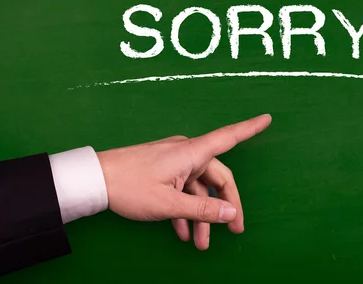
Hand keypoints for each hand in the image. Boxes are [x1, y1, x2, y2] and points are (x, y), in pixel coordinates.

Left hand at [96, 114, 271, 249]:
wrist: (94, 180)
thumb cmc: (129, 186)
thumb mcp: (169, 203)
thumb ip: (203, 209)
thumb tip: (231, 213)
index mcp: (191, 153)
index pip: (228, 137)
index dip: (250, 128)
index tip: (267, 119)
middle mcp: (186, 153)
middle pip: (217, 177)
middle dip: (225, 205)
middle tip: (234, 231)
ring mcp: (174, 162)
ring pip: (198, 188)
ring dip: (202, 215)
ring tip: (201, 243)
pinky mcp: (163, 170)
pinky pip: (183, 189)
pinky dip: (185, 209)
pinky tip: (182, 231)